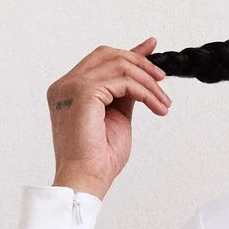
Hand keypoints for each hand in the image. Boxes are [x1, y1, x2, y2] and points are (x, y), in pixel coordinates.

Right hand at [47, 39, 169, 196]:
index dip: (128, 53)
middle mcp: (65, 85)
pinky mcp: (83, 92)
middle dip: (140, 63)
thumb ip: (124, 92)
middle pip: (108, 54)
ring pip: (119, 66)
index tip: (151, 48)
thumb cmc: (97, 158)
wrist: (86, 179)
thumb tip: (140, 75)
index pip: (100, 60)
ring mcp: (72, 86)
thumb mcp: (117, 116)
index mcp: (68, 90)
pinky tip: (156, 106)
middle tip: (162, 79)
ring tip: (163, 102)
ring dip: (148, 82)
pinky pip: (123, 81)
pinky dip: (145, 92)